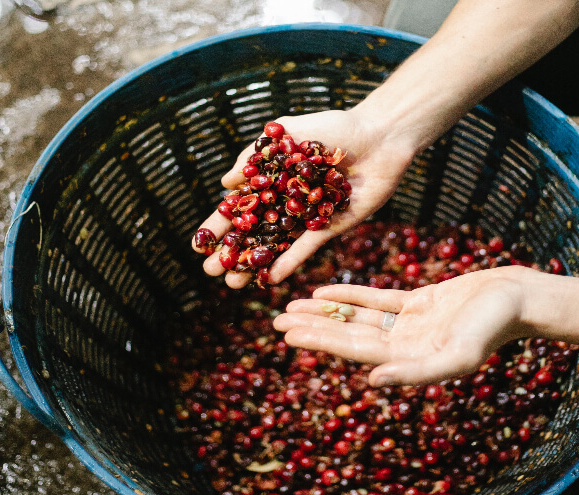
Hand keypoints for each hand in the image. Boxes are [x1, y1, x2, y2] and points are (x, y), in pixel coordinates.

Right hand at [191, 109, 414, 287]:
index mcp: (273, 179)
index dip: (220, 225)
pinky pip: (306, 248)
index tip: (199, 244)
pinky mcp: (330, 227)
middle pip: (253, 231)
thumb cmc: (334, 127)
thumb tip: (225, 182)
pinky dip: (289, 262)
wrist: (379, 137)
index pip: (240, 206)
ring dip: (255, 264)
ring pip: (275, 245)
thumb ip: (256, 155)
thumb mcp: (288, 132)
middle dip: (232, 252)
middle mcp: (287, 201)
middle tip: (211, 272)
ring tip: (233, 283)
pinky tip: (270, 278)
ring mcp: (307, 217)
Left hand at [273, 267, 531, 386]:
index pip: (354, 351)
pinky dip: (350, 295)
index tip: (288, 333)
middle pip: (348, 335)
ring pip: (358, 318)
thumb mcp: (457, 354)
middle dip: (313, 328)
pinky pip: (377, 299)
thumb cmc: (492, 328)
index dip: (320, 341)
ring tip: (291, 306)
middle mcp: (404, 345)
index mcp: (409, 361)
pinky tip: (324, 291)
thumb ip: (416, 372)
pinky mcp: (418, 302)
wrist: (517, 297)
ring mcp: (409, 324)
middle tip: (276, 320)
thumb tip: (370, 381)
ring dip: (326, 312)